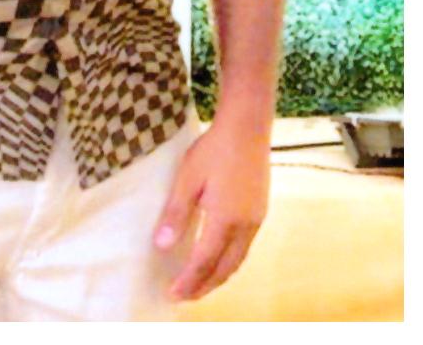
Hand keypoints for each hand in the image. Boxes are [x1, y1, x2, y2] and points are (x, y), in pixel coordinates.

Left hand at [153, 115, 270, 301]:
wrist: (247, 127)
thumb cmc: (214, 149)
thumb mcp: (188, 178)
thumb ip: (176, 214)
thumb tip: (163, 246)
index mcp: (225, 220)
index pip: (204, 262)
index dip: (188, 281)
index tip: (172, 293)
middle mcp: (245, 226)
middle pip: (224, 268)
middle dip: (204, 286)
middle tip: (184, 295)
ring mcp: (256, 219)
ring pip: (238, 260)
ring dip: (218, 276)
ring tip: (200, 283)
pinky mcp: (260, 211)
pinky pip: (245, 248)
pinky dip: (229, 261)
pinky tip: (219, 257)